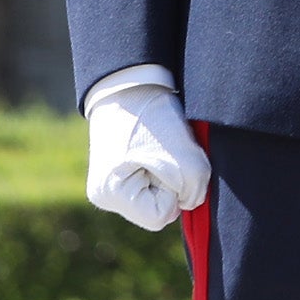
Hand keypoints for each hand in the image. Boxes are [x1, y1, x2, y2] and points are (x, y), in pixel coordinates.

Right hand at [83, 71, 209, 231]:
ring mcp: (111, 186)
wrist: (131, 82)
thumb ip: (194, 188)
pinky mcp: (120, 173)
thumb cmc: (150, 116)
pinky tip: (157, 146)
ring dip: (169, 172)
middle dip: (171, 182)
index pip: (160, 217)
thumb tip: (189, 201)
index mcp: (111, 195)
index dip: (175, 190)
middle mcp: (105, 197)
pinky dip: (163, 165)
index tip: (167, 159)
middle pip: (158, 208)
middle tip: (165, 150)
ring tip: (160, 145)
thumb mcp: (182, 155)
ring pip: (158, 194)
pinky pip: (153, 182)